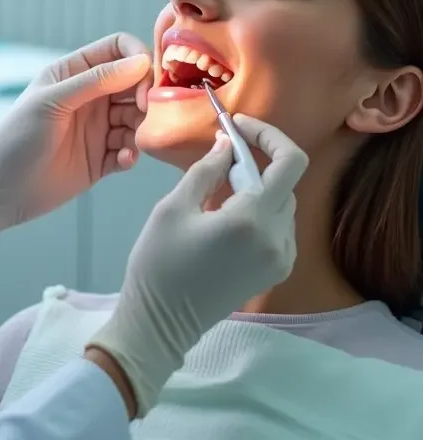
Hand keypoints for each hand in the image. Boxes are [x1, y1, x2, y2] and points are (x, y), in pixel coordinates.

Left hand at [0, 33, 152, 245]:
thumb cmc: (17, 138)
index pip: (119, 50)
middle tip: (144, 114)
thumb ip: (96, 81)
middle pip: (136, 84)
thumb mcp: (54, 102)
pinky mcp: (102, 158)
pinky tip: (120, 161)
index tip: (147, 81)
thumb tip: (139, 62)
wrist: (0, 190)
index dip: (138, 59)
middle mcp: (91, 96)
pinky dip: (131, 154)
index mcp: (75, 72)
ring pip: (138, 118)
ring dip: (141, 128)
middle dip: (146, 97)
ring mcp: (98, 127)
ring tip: (130, 143)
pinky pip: (130, 150)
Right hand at [87, 115, 308, 416]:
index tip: (237, 125)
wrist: (161, 322)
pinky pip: (278, 226)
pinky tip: (226, 214)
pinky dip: (259, 209)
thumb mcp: (174, 207)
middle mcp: (278, 238)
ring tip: (216, 187)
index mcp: (253, 219)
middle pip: (285, 182)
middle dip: (256, 160)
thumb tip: (227, 144)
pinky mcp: (276, 271)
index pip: (290, 162)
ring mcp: (281, 258)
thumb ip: (207, 170)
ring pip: (282, 203)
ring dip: (256, 185)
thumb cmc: (159, 261)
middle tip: (218, 155)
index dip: (269, 135)